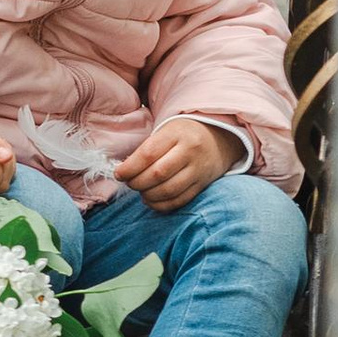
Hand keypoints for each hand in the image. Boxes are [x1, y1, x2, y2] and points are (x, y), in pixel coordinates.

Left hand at [115, 117, 242, 209]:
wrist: (218, 137)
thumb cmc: (183, 134)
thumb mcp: (165, 132)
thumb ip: (146, 150)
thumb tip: (124, 171)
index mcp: (176, 134)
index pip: (148, 154)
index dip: (129, 168)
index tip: (119, 174)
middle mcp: (189, 152)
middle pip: (157, 174)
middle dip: (137, 182)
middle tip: (129, 183)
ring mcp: (198, 170)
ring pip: (168, 190)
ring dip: (148, 195)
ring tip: (141, 192)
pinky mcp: (202, 185)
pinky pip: (179, 200)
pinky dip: (161, 205)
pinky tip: (152, 200)